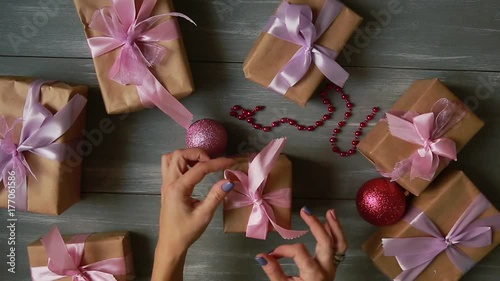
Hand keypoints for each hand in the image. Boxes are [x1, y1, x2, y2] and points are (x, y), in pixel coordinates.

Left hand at [152, 148, 234, 280]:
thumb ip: (216, 195)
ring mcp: (165, 183)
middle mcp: (169, 182)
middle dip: (198, 154)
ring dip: (187, 156)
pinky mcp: (167, 186)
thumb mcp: (204, 215)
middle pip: (180, 154)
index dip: (217, 163)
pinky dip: (182, 162)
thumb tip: (229, 180)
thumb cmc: (186, 232)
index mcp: (177, 189)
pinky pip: (170, 165)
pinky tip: (193, 171)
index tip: (230, 162)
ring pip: (172, 157)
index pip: (199, 168)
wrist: (171, 244)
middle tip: (212, 163)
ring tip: (202, 165)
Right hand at [255, 207, 346, 280]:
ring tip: (330, 212)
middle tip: (305, 211)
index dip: (283, 249)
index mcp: (313, 274)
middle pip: (325, 242)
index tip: (273, 253)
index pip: (298, 251)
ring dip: (335, 227)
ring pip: (338, 244)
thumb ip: (274, 271)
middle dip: (315, 224)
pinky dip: (336, 234)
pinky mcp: (333, 265)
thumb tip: (261, 256)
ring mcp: (332, 266)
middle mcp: (326, 268)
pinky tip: (330, 222)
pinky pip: (339, 248)